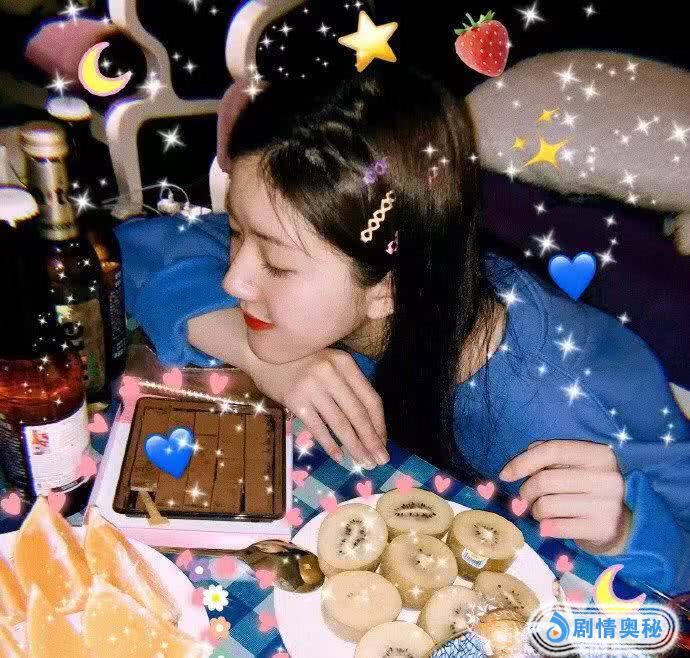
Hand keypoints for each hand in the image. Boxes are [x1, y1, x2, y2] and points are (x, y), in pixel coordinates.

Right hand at [249, 347, 388, 468]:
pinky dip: (330, 445)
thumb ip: (347, 387)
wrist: (261, 357)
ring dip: (355, 446)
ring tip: (364, 463)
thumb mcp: (329, 365)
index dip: (379, 424)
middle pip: (358, 413)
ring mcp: (312, 386)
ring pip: (340, 423)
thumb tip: (370, 425)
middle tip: (381, 461)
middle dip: (371, 440)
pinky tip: (339, 457)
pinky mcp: (295, 400)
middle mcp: (331, 372)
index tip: (384, 442)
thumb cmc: (301, 363)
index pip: (370, 398)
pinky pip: (318, 427)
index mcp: (345, 363)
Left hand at [499, 439, 632, 555]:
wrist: (619, 525)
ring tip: (542, 512)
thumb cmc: (585, 490)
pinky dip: (545, 527)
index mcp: (598, 455)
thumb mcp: (573, 466)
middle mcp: (606, 477)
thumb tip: (515, 467)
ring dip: (535, 511)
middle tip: (527, 499)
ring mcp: (607, 504)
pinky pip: (555, 527)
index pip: (552, 450)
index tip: (505, 475)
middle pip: (545, 480)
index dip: (523, 461)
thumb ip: (547, 457)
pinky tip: (549, 526)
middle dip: (527, 491)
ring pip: (546, 505)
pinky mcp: (602, 529)